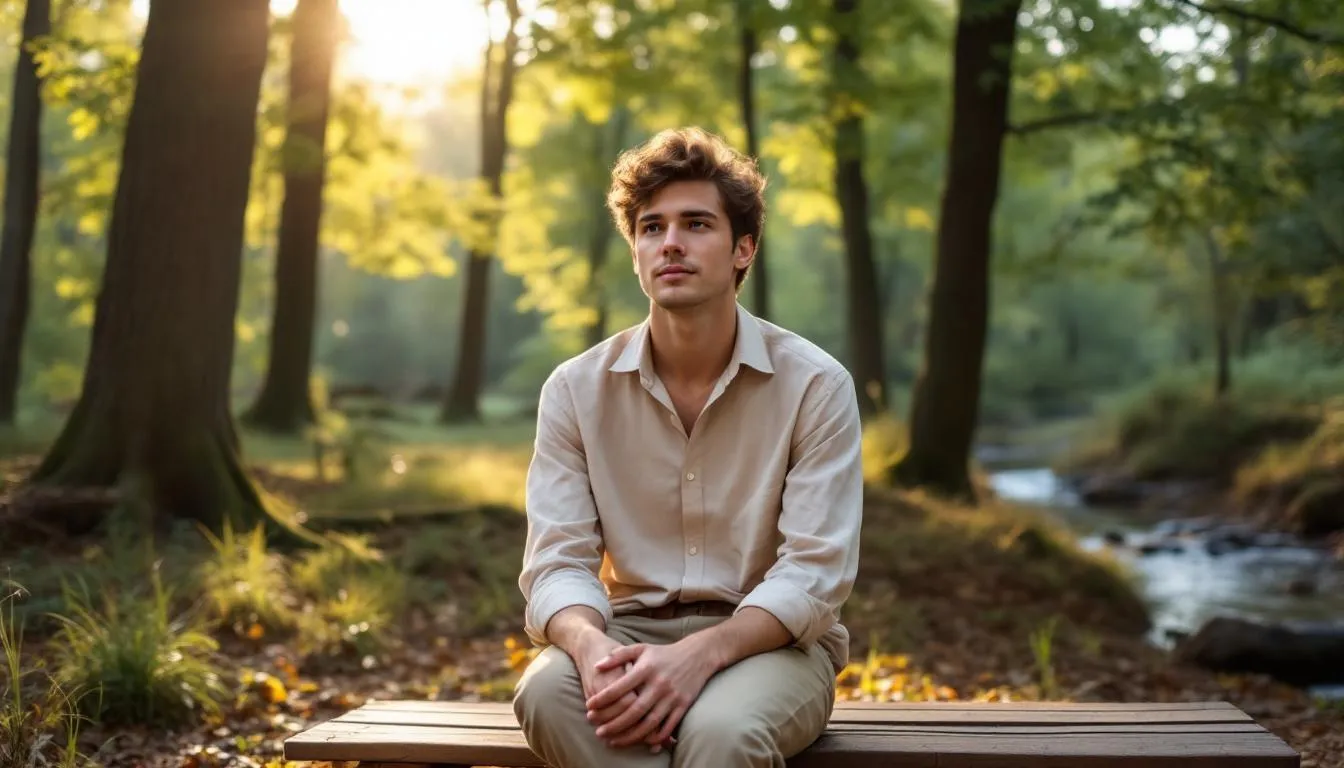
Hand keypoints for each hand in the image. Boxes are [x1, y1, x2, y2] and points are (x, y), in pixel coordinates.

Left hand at [585, 639, 719, 748]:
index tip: (589, 707)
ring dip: (630, 735)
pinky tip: (642, 743)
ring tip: (614, 741)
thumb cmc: (664, 653)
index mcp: (646, 669)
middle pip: (634, 710)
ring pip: (649, 723)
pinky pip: (668, 727)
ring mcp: (672, 696)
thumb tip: (596, 666)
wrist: (698, 655)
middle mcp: (659, 684)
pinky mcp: (683, 705)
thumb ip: (618, 655)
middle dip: (614, 724)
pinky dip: (655, 737)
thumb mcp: (641, 648)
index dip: (603, 699)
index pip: (620, 687)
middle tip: (598, 731)